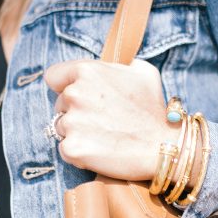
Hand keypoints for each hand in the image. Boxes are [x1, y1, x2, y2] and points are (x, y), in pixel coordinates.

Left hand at [43, 58, 179, 179]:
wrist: (163, 147)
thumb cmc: (154, 109)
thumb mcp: (143, 72)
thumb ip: (117, 65)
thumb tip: (111, 66)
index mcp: (87, 71)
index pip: (54, 76)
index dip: (65, 86)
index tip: (78, 96)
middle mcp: (75, 93)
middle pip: (59, 104)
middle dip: (75, 111)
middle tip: (103, 120)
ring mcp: (72, 122)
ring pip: (61, 127)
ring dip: (77, 132)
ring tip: (104, 136)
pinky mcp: (72, 148)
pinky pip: (65, 149)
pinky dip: (78, 152)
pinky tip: (100, 151)